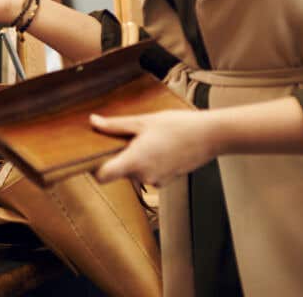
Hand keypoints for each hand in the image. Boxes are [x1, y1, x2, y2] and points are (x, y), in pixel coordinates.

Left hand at [90, 111, 218, 185]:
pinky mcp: (165, 181)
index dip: (93, 169)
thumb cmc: (178, 126)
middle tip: (127, 137)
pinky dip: (148, 163)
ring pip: (133, 172)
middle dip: (119, 156)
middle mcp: (144, 175)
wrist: (210, 136)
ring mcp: (156, 181)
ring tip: (148, 140)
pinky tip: (159, 147)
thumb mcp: (143, 121)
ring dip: (135, 159)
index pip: (103, 176)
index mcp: (135, 160)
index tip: (92, 158)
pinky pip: (147, 173)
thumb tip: (93, 122)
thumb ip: (115, 125)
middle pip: (118, 171)